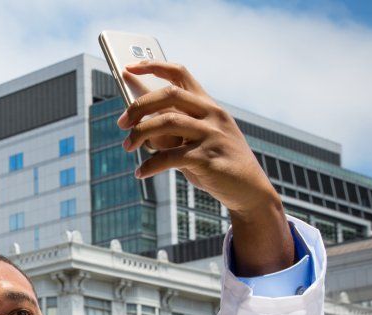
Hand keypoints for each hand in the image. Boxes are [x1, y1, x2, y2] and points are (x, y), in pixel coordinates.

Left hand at [117, 61, 291, 272]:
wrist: (250, 190)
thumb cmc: (219, 164)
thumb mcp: (199, 141)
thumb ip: (175, 133)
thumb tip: (141, 130)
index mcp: (209, 105)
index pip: (179, 74)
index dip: (152, 66)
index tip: (129, 68)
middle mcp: (212, 115)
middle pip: (168, 94)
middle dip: (139, 105)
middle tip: (121, 122)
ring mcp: (211, 135)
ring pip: (167, 122)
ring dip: (140, 133)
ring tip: (127, 146)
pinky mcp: (208, 158)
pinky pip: (170, 157)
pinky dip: (150, 165)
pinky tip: (141, 172)